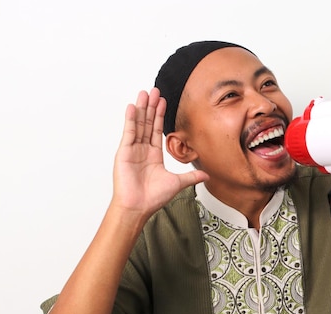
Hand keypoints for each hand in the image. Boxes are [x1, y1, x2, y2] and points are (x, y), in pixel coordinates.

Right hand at [112, 88, 208, 215]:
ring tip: (144, 93)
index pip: (157, 130)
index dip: (160, 115)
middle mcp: (142, 150)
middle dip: (151, 107)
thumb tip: (206, 175)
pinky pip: (128, 132)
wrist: (138, 207)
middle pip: (147, 123)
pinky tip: (132, 107)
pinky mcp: (124, 152)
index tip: (163, 102)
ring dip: (141, 108)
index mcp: (153, 155)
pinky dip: (130, 120)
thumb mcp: (177, 183)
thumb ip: (191, 176)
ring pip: (138, 124)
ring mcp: (132, 150)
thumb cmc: (153, 198)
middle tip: (154, 90)